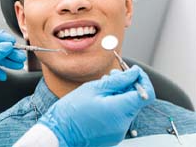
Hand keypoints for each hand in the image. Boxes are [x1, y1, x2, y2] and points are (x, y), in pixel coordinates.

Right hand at [38, 66, 154, 146]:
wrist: (59, 133)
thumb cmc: (72, 110)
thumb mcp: (94, 88)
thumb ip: (118, 80)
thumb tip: (134, 73)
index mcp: (120, 110)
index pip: (147, 94)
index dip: (143, 79)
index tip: (133, 71)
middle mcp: (124, 124)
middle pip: (136, 99)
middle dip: (127, 84)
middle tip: (112, 75)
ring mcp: (119, 131)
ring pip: (128, 106)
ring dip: (120, 93)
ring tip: (103, 86)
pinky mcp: (113, 134)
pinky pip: (120, 115)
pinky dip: (115, 103)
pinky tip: (101, 98)